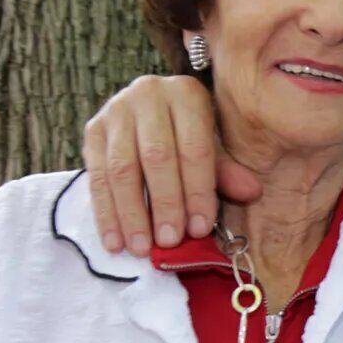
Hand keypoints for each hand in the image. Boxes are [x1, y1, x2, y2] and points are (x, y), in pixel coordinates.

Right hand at [82, 75, 260, 255]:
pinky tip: (114, 242)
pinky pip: (96, 178)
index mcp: (186, 94)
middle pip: (156, 156)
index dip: (197, 191)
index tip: (199, 229)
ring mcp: (115, 110)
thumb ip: (226, 171)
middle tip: (169, 241)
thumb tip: (250, 193)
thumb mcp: (213, 145)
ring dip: (131, 214)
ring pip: (122, 169)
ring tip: (141, 248)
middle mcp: (148, 94)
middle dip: (165, 204)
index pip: (194, 148)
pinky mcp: (92, 130)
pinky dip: (106, 214)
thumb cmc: (189, 133)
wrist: (152, 109)